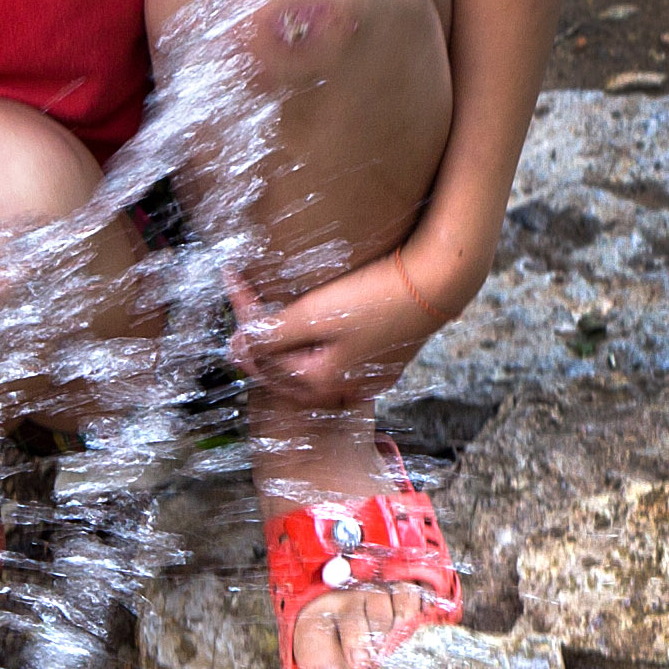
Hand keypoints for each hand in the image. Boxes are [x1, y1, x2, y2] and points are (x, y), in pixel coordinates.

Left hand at [234, 235, 480, 425]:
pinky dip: (315, 353)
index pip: (264, 355)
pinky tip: (313, 338)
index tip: (231, 278)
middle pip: (284, 373)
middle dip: (257, 347)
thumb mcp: (313, 314)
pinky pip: (337, 366)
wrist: (437, 284)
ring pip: (310, 373)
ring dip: (285, 353)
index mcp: (320, 382)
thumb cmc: (374, 297)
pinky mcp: (384, 364)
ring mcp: (366, 380)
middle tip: (237, 318)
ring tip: (266, 329)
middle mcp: (342, 390)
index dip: (242, 318)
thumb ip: (270, 333)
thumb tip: (233, 347)